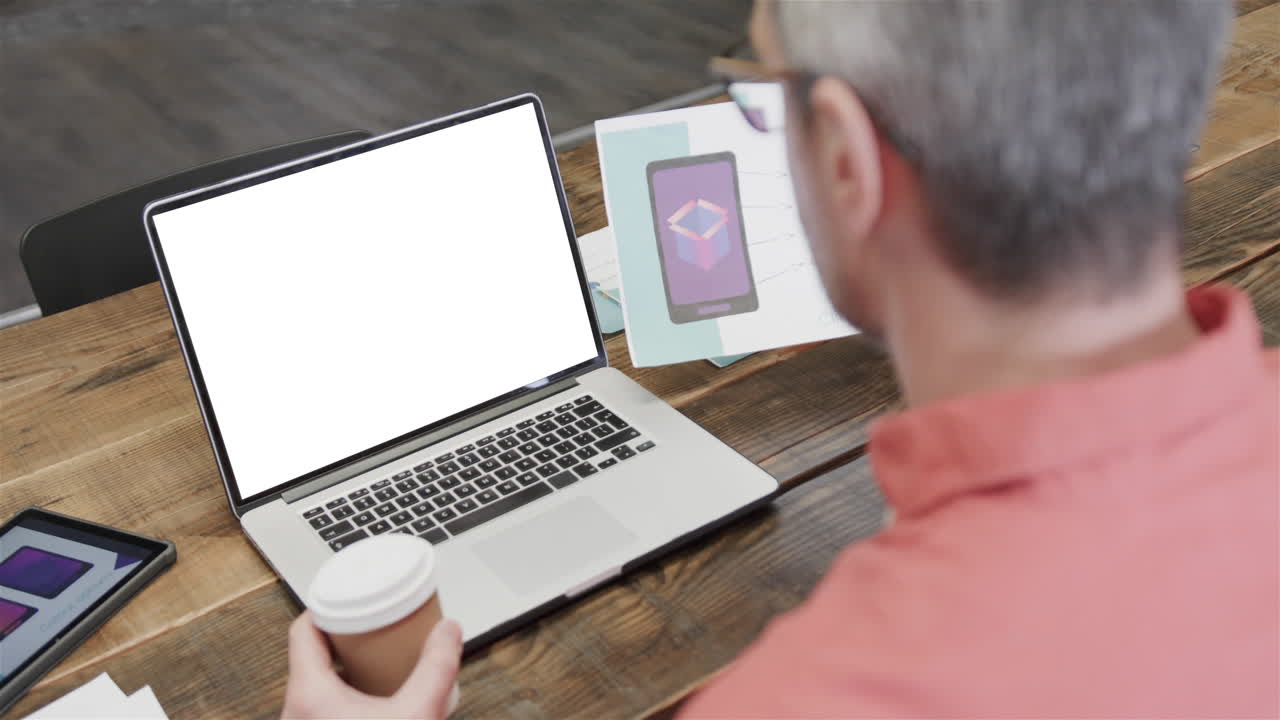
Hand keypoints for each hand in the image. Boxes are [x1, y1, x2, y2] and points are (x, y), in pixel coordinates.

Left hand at [282, 610, 461, 719]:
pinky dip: (345, 695)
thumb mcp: (419, 713)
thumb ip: (438, 668)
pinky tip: (373, 699)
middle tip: (373, 623)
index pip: (303, 629)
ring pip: (317, 686)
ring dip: (345, 668)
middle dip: (345, 635)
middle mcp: (296, 714)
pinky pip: (323, 710)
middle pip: (311, 656)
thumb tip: (449, 630)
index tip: (352, 593)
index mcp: (308, 695)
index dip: (329, 604)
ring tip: (377, 657)